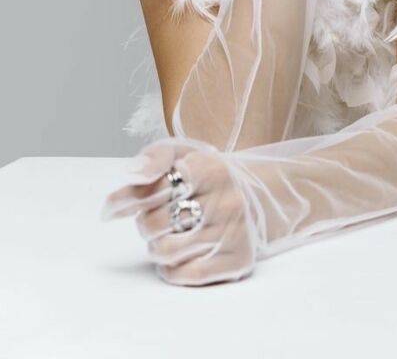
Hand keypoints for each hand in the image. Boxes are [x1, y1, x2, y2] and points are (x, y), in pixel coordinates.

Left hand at [100, 136, 257, 285]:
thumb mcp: (182, 153)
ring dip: (157, 247)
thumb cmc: (205, 177)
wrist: (249, 195)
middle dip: (145, 224)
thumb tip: (133, 175)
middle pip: (154, 225)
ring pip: (166, 253)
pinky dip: (171, 269)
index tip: (115, 205)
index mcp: (211, 169)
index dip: (131, 199)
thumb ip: (154, 159)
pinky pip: (184, 274)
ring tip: (169, 234)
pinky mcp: (238, 260)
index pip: (154, 190)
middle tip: (155, 217)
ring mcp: (235, 233)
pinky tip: (180, 254)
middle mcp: (227, 201)